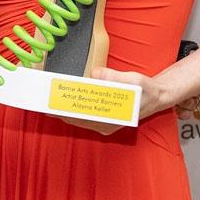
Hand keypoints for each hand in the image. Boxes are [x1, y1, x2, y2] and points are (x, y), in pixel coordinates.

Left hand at [53, 67, 194, 135]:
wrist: (158, 96)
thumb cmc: (146, 91)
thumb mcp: (134, 81)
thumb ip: (115, 77)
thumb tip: (95, 73)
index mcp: (110, 121)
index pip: (79, 117)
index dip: (63, 110)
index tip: (48, 104)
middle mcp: (104, 125)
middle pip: (74, 118)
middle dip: (58, 108)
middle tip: (41, 97)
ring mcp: (103, 123)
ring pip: (76, 117)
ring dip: (62, 107)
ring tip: (47, 96)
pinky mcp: (102, 118)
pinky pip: (82, 114)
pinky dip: (71, 106)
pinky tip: (63, 98)